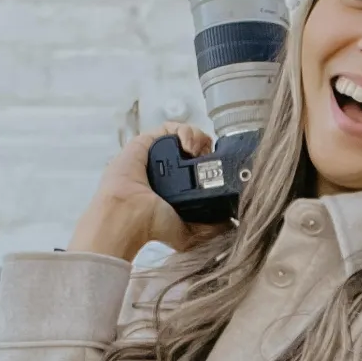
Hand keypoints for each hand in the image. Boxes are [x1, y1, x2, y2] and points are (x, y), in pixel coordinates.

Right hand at [68, 123, 228, 261]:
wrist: (129, 215)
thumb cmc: (151, 226)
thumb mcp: (189, 233)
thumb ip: (211, 228)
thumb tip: (232, 223)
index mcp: (177, 185)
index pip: (201, 164)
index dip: (213, 161)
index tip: (220, 168)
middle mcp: (168, 168)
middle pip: (196, 146)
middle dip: (208, 147)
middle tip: (210, 159)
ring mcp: (157, 154)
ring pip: (185, 134)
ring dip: (198, 137)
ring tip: (198, 151)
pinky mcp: (146, 141)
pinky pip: (170, 127)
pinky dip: (185, 130)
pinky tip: (189, 144)